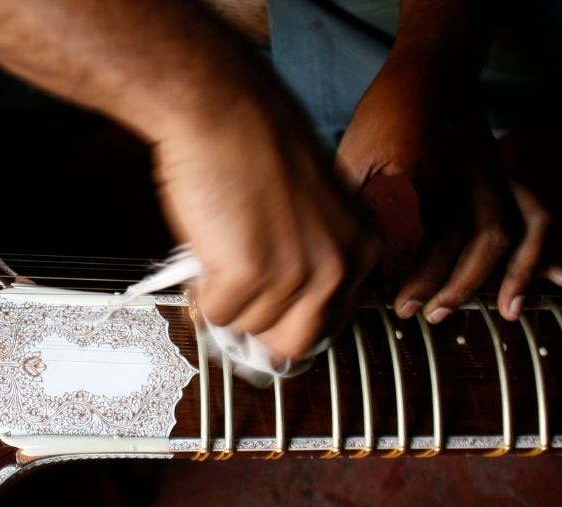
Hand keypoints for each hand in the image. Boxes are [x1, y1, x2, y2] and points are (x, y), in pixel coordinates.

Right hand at [153, 84, 379, 361]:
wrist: (223, 109)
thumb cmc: (257, 144)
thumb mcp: (314, 206)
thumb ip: (312, 255)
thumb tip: (282, 309)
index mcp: (361, 249)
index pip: (331, 326)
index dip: (288, 324)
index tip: (267, 319)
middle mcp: (337, 267)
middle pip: (292, 343)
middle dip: (257, 327)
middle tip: (234, 300)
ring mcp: (295, 274)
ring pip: (247, 327)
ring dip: (225, 298)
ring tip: (219, 252)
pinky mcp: (250, 274)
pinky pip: (216, 313)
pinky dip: (201, 291)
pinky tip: (206, 250)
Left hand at [335, 53, 561, 321]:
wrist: (431, 70)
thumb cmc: (384, 116)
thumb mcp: (354, 154)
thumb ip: (359, 203)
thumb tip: (355, 256)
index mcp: (416, 169)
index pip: (409, 234)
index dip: (399, 272)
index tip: (382, 298)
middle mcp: (460, 175)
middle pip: (456, 241)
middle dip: (437, 285)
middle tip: (409, 311)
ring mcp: (490, 175)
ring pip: (499, 234)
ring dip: (489, 279)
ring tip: (477, 311)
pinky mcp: (506, 176)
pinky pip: (537, 214)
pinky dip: (547, 251)